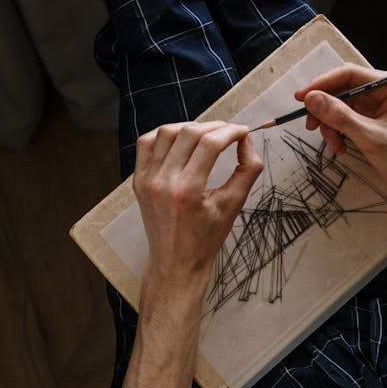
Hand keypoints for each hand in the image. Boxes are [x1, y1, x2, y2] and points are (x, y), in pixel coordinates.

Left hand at [133, 121, 262, 302]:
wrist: (177, 262)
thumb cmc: (206, 238)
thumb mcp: (234, 205)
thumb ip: (247, 170)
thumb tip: (247, 141)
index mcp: (187, 190)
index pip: (210, 143)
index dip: (231, 132)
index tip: (243, 131)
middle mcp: (163, 182)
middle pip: (189, 133)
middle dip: (214, 126)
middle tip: (229, 131)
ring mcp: (147, 180)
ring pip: (167, 133)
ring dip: (190, 126)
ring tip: (207, 133)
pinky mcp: (139, 181)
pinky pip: (147, 143)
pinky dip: (164, 134)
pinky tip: (180, 138)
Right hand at [294, 63, 386, 201]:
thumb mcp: (370, 137)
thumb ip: (340, 117)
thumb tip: (312, 99)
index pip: (349, 74)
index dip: (322, 83)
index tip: (302, 97)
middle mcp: (381, 91)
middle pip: (341, 89)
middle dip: (324, 108)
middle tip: (311, 124)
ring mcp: (373, 106)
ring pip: (338, 106)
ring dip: (330, 125)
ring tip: (334, 145)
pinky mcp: (368, 120)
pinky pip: (343, 120)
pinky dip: (336, 133)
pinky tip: (340, 148)